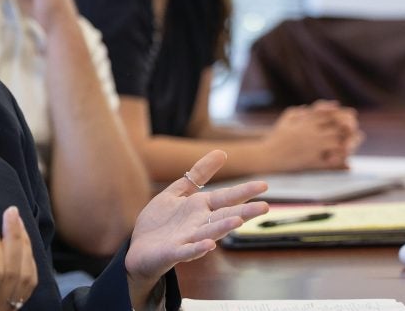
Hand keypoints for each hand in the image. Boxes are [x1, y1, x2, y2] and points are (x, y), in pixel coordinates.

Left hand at [124, 150, 267, 300]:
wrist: (139, 249)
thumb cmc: (161, 222)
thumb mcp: (178, 192)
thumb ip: (199, 174)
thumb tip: (221, 152)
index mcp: (200, 208)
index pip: (226, 198)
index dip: (243, 191)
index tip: (264, 185)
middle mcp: (198, 224)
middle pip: (224, 216)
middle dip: (244, 212)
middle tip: (265, 207)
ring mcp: (187, 239)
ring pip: (209, 233)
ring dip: (223, 228)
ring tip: (239, 222)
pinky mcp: (173, 252)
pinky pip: (186, 251)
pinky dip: (197, 249)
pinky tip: (208, 246)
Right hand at [265, 101, 362, 170]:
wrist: (266, 156)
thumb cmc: (276, 137)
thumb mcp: (286, 118)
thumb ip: (300, 112)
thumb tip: (311, 106)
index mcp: (306, 121)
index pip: (330, 113)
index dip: (343, 114)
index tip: (352, 117)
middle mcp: (310, 132)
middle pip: (337, 127)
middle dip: (348, 128)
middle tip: (355, 132)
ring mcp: (311, 147)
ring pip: (337, 142)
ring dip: (346, 143)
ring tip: (351, 145)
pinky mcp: (310, 161)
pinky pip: (330, 160)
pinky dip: (339, 159)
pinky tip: (345, 159)